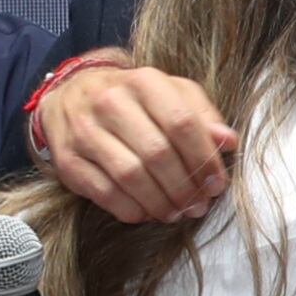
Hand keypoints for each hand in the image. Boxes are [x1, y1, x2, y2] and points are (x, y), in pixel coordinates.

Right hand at [35, 58, 236, 226]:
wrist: (69, 96)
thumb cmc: (133, 99)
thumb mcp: (171, 93)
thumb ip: (202, 115)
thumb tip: (228, 142)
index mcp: (143, 82)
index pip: (182, 122)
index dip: (204, 158)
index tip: (217, 183)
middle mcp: (110, 102)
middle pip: (157, 153)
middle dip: (184, 187)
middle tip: (199, 204)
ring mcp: (84, 131)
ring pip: (130, 176)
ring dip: (160, 202)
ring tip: (177, 212)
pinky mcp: (67, 160)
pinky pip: (105, 193)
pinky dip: (131, 209)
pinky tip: (148, 212)